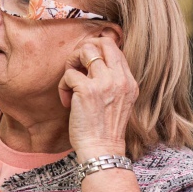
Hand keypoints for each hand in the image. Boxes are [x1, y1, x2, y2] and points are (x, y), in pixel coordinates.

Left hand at [57, 38, 137, 158]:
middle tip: (76, 68)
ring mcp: (105, 83)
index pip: (115, 48)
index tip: (85, 68)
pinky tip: (67, 102)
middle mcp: (120, 78)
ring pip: (85, 50)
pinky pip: (69, 73)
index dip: (96, 51)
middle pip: (102, 42)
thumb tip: (93, 63)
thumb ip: (112, 82)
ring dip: (72, 63)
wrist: (102, 149)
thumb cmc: (104, 129)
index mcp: (129, 81)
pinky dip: (63, 86)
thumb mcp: (119, 102)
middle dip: (84, 50)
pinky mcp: (87, 90)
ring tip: (70, 83)